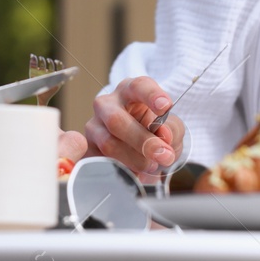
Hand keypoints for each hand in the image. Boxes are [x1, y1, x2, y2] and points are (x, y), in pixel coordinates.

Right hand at [68, 77, 183, 178]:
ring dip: (134, 159)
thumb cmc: (156, 133)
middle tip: (164, 155)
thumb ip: (172, 130)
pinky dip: (121, 170)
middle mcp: (107, 105)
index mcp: (130, 91)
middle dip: (142, 140)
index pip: (138, 87)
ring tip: (151, 166)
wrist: (143, 151)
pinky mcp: (87, 148)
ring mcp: (94, 126)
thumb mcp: (172, 128)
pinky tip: (135, 173)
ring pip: (108, 143)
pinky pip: (100, 161)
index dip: (151, 95)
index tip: (166, 107)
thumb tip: (163, 136)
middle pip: (116, 119)